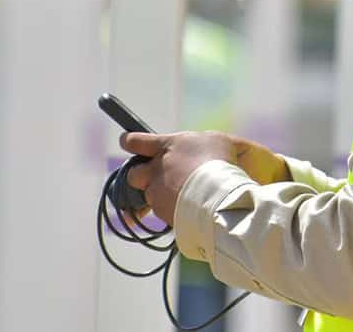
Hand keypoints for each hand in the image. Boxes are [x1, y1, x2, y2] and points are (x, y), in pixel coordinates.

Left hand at [120, 131, 289, 224]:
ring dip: (158, 196)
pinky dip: (169, 211)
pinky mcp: (162, 212)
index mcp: (167, 146)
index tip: (126, 142)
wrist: (218, 195)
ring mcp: (157, 192)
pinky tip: (185, 210)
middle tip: (154, 178)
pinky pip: (160, 211)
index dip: (129, 141)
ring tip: (178, 198)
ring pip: (147, 195)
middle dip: (139, 176)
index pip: (135, 141)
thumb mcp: (221, 142)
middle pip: (133, 173)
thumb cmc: (222, 162)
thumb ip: (210, 143)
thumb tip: (226, 145)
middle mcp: (157, 168)